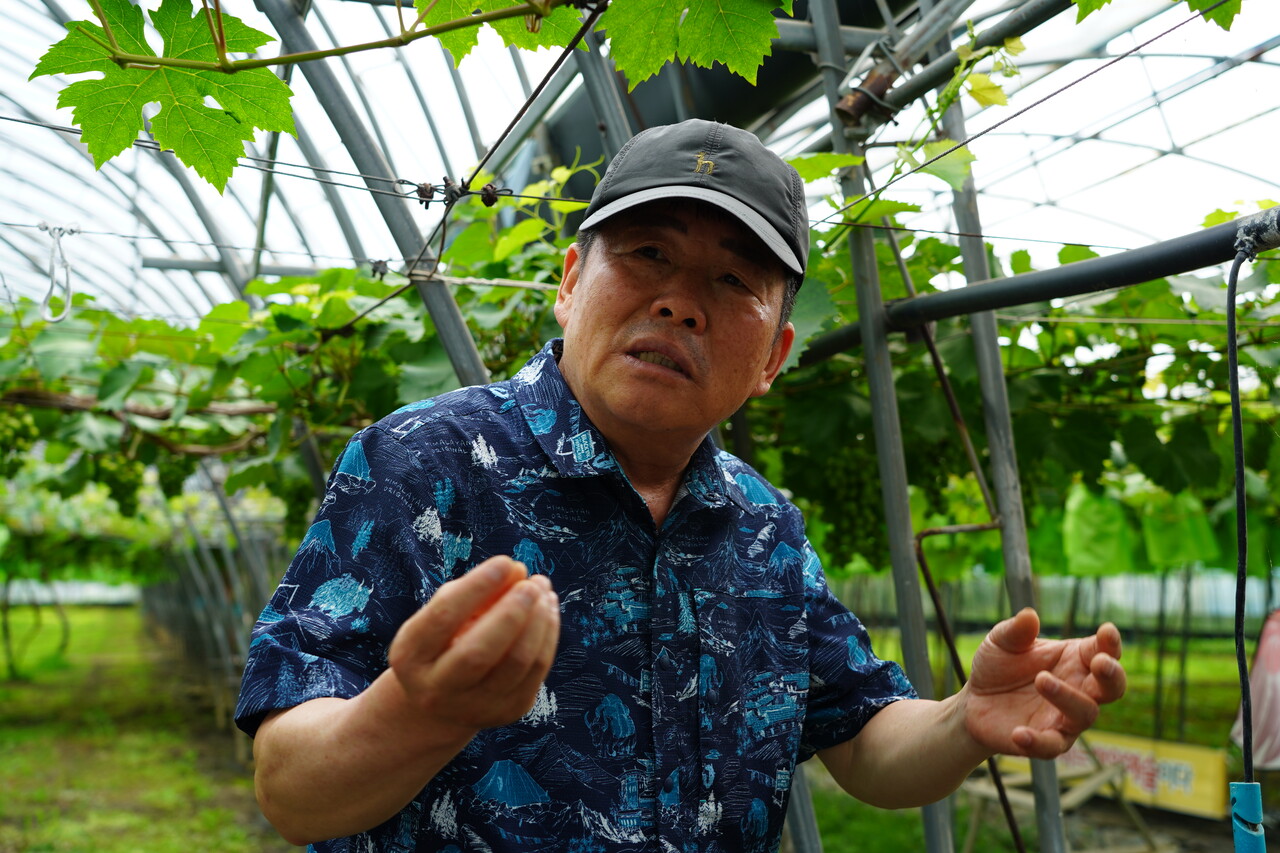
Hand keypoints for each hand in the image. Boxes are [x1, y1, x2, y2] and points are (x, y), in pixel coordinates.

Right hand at [387, 555, 559, 733]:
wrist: (442, 702)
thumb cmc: (443, 642)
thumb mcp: (445, 613)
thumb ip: (476, 591)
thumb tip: (517, 570)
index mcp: (411, 656)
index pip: (443, 617)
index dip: (477, 587)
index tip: (505, 561)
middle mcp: (437, 689)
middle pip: (479, 652)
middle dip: (511, 612)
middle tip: (532, 583)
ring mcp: (474, 707)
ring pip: (516, 663)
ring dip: (538, 621)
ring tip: (543, 590)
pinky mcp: (508, 711)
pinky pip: (537, 671)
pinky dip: (547, 635)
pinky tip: (548, 609)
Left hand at [963, 608, 1125, 759]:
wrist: (975, 702)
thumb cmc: (998, 667)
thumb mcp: (1001, 642)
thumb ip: (1016, 630)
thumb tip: (1029, 615)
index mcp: (1075, 659)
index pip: (1103, 651)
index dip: (1110, 643)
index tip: (1107, 631)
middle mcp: (1079, 689)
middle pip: (1112, 687)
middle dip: (1112, 675)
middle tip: (1101, 663)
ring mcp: (1066, 718)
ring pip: (1085, 713)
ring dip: (1068, 697)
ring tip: (1041, 680)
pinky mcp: (1048, 741)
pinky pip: (1052, 745)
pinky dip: (1038, 741)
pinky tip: (1019, 733)